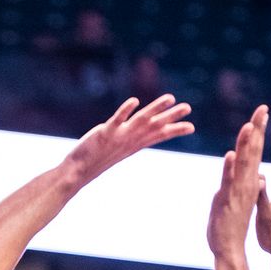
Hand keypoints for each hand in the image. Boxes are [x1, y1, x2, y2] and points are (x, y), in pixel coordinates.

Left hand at [65, 94, 193, 186]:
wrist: (78, 171)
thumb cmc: (96, 161)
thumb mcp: (116, 150)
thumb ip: (126, 142)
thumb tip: (132, 138)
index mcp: (134, 144)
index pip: (158, 136)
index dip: (174, 130)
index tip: (192, 126)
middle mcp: (130, 140)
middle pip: (154, 126)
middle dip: (171, 116)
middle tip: (188, 107)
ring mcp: (119, 137)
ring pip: (141, 120)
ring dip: (155, 109)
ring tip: (170, 98)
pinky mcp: (105, 134)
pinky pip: (117, 120)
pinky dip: (126, 111)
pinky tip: (135, 101)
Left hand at [207, 105, 268, 260]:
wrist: (229, 248)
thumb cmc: (232, 224)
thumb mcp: (239, 198)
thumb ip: (244, 182)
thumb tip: (252, 171)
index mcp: (249, 180)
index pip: (254, 150)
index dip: (257, 130)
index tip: (262, 111)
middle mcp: (246, 183)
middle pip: (252, 151)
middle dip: (257, 129)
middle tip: (262, 108)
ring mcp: (238, 191)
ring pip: (243, 164)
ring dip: (246, 145)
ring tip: (249, 126)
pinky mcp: (227, 200)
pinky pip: (229, 182)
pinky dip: (229, 168)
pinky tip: (230, 155)